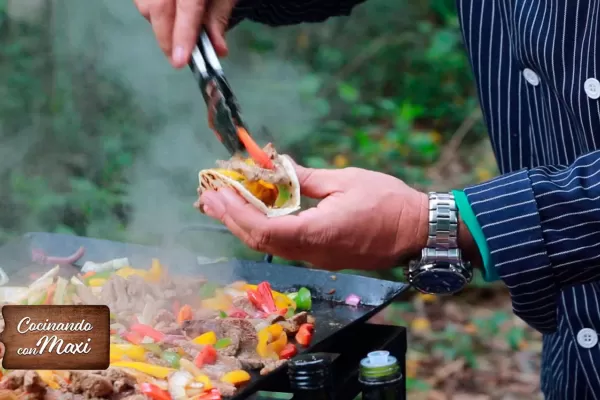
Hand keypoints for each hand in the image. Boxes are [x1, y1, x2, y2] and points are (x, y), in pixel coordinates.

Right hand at [133, 0, 235, 67]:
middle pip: (157, 7)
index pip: (187, 6)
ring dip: (158, 24)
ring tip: (176, 34)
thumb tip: (218, 49)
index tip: (180, 61)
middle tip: (177, 60)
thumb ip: (219, 17)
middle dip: (166, 38)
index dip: (182, 34)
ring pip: (144, 4)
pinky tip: (168, 17)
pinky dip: (152, 11)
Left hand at [199, 163, 430, 270]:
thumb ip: (305, 178)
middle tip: (207, 197)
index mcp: (318, 233)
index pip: (264, 230)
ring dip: (243, 223)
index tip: (217, 194)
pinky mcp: (324, 256)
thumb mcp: (345, 181)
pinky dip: (264, 227)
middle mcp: (313, 252)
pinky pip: (286, 244)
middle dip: (230, 218)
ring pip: (270, 245)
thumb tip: (275, 168)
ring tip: (222, 203)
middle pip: (260, 242)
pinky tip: (255, 211)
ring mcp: (318, 258)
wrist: (418, 231)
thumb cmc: (388, 202)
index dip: (236, 213)